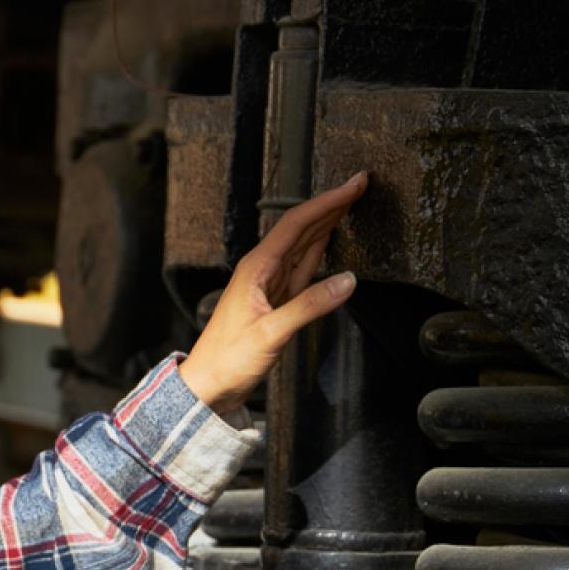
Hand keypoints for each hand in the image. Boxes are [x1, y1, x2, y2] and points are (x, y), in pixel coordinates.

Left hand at [177, 173, 367, 415]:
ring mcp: (269, 283)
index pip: (297, 223)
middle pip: (301, 227)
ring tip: (350, 204)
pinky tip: (328, 240)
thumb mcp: (270, 333)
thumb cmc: (228, 359)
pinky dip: (319, 250)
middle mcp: (262, 269)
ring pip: (303, 244)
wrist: (209, 384)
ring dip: (327, 222)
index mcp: (256, 267)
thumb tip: (347, 281)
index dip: (328, 202)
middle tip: (359, 186)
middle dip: (331, 205)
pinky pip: (302, 267)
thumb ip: (309, 306)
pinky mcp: (275, 300)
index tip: (353, 185)